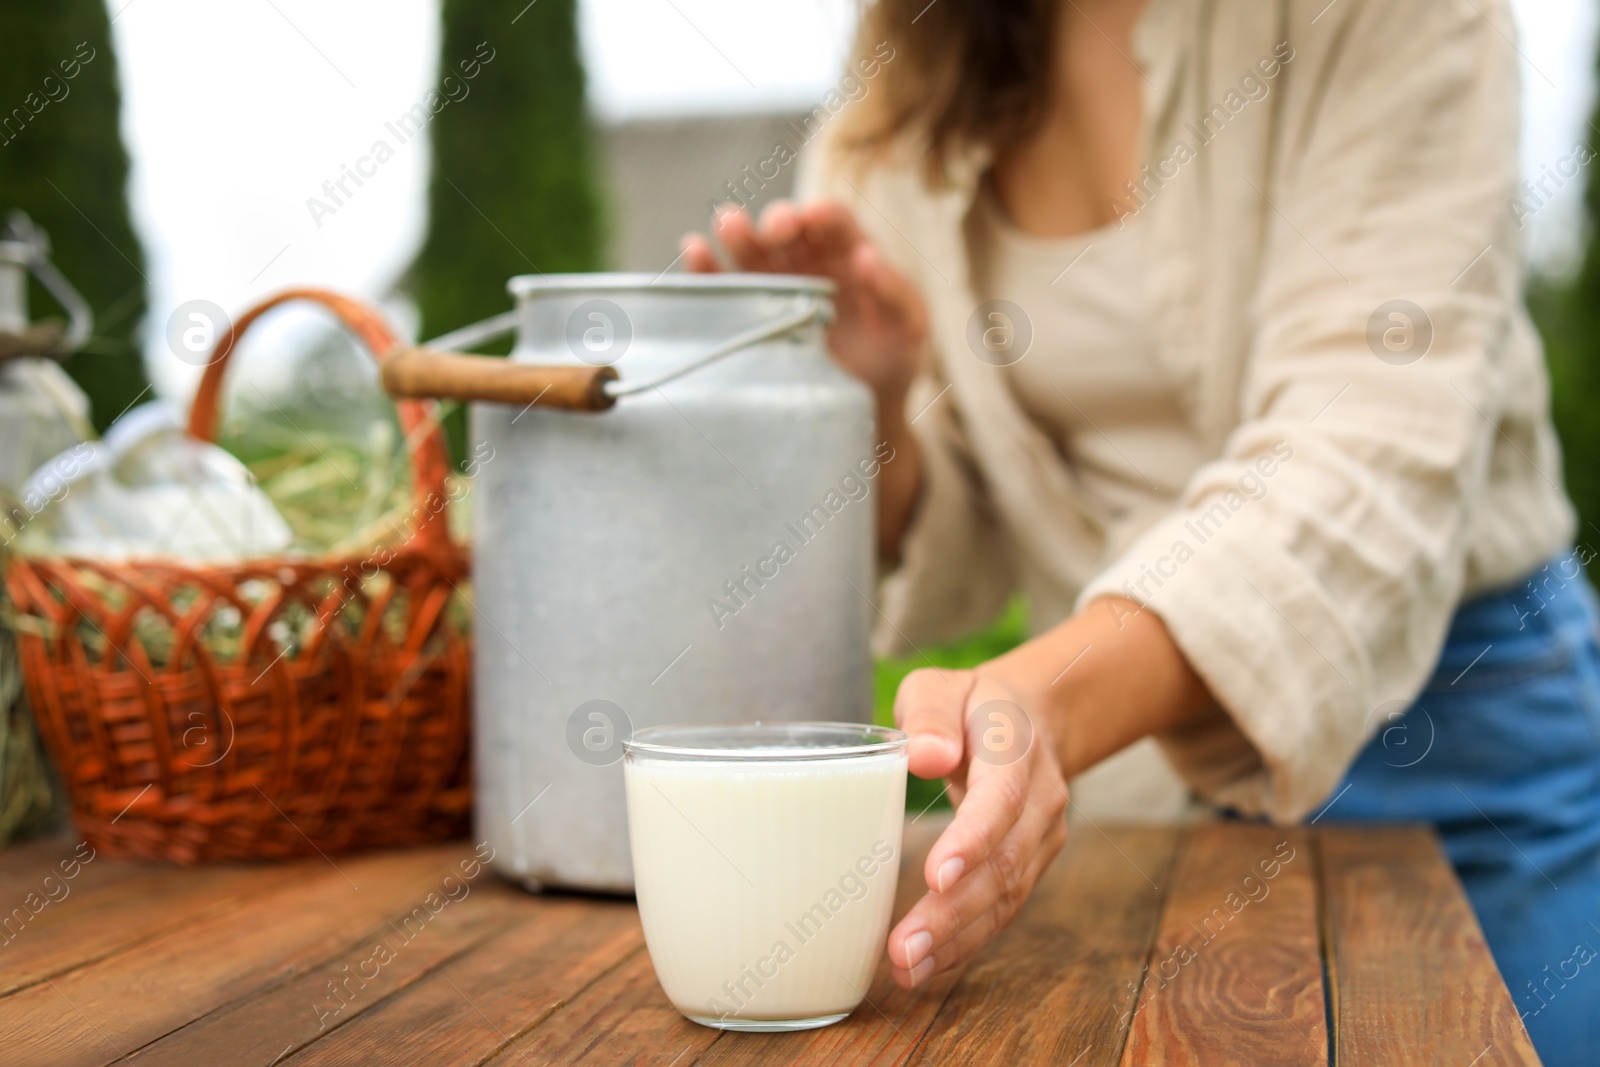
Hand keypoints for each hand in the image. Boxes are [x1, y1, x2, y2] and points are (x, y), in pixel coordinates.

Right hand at [681, 200, 925, 408]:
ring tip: (727, 224)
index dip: (822, 213)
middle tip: (775, 229)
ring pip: (752, 248)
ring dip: (738, 233)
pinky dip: (706, 267)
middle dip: (779, 221)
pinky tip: (695, 250)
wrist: (864, 401)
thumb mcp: (909, 326)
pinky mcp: (750, 310)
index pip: (834, 221)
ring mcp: (776, 283)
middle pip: (788, 227)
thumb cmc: (894, 356)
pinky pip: (723, 283)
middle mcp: (807, 259)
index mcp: (849, 252)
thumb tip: (868, 257)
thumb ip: (894, 292)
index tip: (814, 216)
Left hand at [886, 668, 1068, 988]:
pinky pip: (1003, 910)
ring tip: (906, 968)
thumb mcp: (942, 687)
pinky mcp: (1030, 866)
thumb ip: (932, 713)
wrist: (1031, 721)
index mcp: (1014, 747)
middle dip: (954, 911)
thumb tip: (927, 757)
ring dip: (957, 938)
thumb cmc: (968, 706)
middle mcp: (1039, 798)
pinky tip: (927, 966)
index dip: (973, 839)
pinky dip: (967, 942)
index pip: (1000, 798)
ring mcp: (1041, 837)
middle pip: (1004, 862)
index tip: (937, 876)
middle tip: (904, 947)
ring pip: (1006, 896)